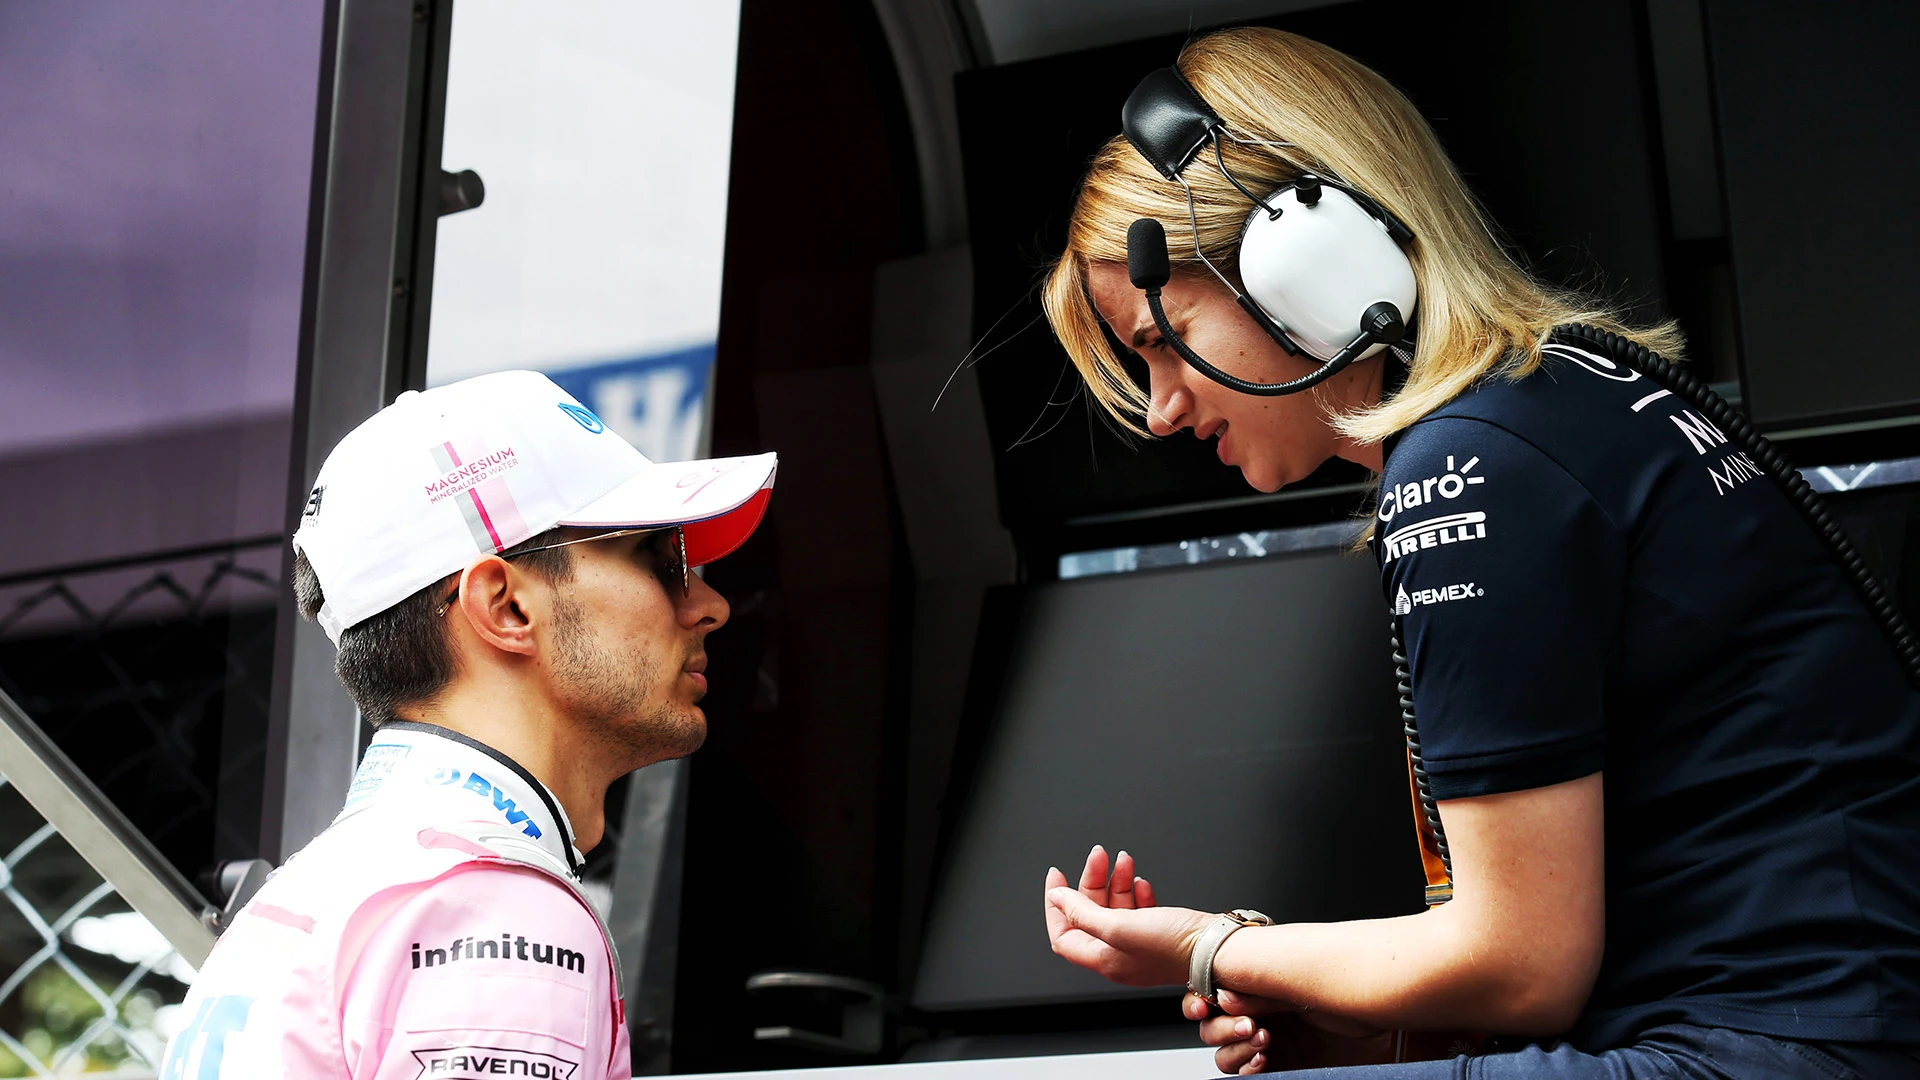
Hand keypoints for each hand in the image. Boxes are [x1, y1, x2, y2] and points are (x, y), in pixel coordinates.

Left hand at [1043, 845, 1209, 986]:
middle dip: (1092, 882)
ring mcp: (1140, 945)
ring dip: (1117, 881)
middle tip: (1099, 855)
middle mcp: (1119, 956)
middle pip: (1090, 915)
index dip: (1055, 906)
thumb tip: (1056, 898)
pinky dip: (1136, 893)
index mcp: (1104, 960)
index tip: (1057, 877)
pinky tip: (1142, 882)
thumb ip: (1082, 913)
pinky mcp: (1159, 935)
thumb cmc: (1174, 944)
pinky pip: (1138, 911)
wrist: (1217, 948)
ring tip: (1124, 860)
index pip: (1063, 935)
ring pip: (1116, 908)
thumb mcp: (1119, 926)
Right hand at [1186, 989, 1391, 1073]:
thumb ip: (1260, 988)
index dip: (1201, 999)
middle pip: (1212, 1025)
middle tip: (1247, 1023)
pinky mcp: (1284, 1068)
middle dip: (1220, 1026)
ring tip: (1261, 1041)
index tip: (1204, 1005)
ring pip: (1226, 1053)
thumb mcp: (1302, 982)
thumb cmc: (1356, 994)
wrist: (1393, 1029)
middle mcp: (1263, 1011)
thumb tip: (1224, 993)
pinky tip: (1262, 1060)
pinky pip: (1248, 1074)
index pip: (1213, 992)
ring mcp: (1273, 1043)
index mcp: (1262, 983)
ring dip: (1233, 1049)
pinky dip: (1247, 1069)